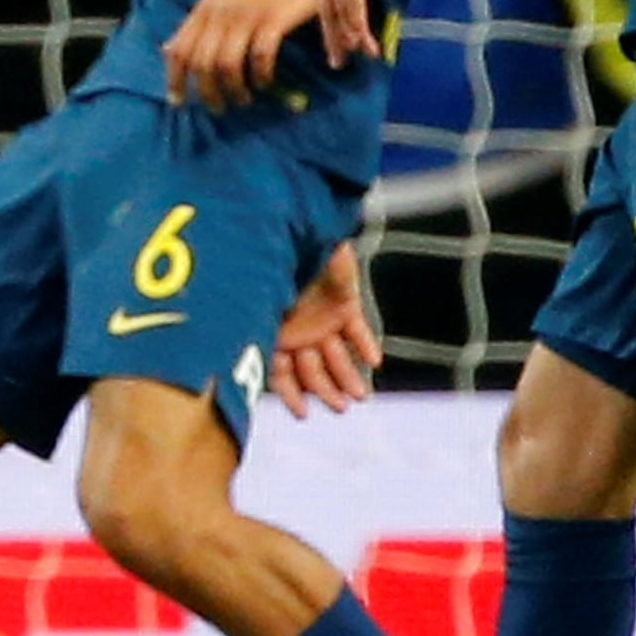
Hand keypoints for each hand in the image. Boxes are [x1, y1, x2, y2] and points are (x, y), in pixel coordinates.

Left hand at [163, 0, 335, 111]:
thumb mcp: (222, 0)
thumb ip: (197, 26)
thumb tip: (167, 51)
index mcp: (205, 8)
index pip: (180, 50)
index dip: (175, 79)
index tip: (179, 102)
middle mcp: (221, 11)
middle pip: (202, 63)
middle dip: (208, 93)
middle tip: (219, 109)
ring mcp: (247, 14)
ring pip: (227, 65)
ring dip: (234, 90)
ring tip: (243, 100)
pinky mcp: (274, 19)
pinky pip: (260, 57)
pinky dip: (261, 76)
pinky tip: (264, 83)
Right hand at [276, 246, 378, 414]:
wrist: (295, 222)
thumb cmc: (269, 258)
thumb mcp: (260, 297)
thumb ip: (261, 326)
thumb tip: (260, 361)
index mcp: (271, 331)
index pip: (280, 371)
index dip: (291, 394)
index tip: (304, 414)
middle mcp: (296, 329)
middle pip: (311, 369)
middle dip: (326, 390)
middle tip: (341, 408)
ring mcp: (321, 317)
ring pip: (337, 355)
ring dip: (348, 375)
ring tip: (361, 395)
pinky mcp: (344, 303)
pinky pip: (357, 330)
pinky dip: (366, 344)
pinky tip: (375, 360)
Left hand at [310, 0, 406, 62]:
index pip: (327, 0)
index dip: (331, 27)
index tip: (336, 48)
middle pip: (327, 9)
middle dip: (334, 39)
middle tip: (338, 65)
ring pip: (339, 8)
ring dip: (348, 36)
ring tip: (355, 58)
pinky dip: (356, 21)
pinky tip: (362, 40)